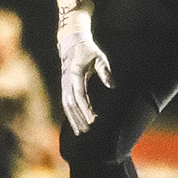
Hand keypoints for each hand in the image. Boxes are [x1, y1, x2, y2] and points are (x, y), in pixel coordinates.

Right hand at [56, 0, 111, 134]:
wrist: (72, 44)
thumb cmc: (88, 52)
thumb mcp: (99, 58)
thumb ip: (105, 71)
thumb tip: (113, 85)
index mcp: (75, 74)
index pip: (80, 95)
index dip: (86, 108)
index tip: (93, 119)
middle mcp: (67, 81)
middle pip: (71, 104)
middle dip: (79, 118)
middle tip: (89, 130)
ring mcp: (64, 85)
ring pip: (67, 106)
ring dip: (73, 120)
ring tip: (82, 133)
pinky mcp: (65, 88)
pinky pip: (66, 104)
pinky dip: (70, 116)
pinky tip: (76, 125)